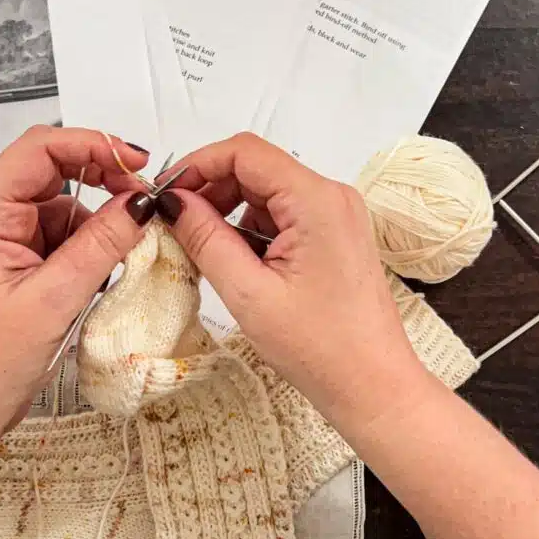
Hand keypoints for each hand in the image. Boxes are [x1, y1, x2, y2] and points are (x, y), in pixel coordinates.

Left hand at [0, 126, 154, 458]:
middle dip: (104, 183)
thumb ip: (101, 245)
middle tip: (144, 206)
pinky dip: (91, 253)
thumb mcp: (53, 300)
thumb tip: (141, 205)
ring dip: (100, 227)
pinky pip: (65, 242)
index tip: (135, 163)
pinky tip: (102, 279)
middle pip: (56, 174)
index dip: (92, 145)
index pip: (41, 149)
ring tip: (123, 259)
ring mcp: (8, 243)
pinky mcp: (21, 267)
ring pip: (67, 210)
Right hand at [154, 133, 430, 424]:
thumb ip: (205, 238)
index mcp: (316, 200)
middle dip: (210, 190)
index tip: (164, 193)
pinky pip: (282, 215)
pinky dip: (251, 230)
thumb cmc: (319, 347)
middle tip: (176, 225)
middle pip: (256, 168)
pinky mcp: (334, 235)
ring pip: (266, 192)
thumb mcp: (248, 293)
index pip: (244, 152)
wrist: (374, 387)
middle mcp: (331, 196)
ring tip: (204, 252)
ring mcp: (336, 214)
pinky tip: (236, 263)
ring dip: (229, 212)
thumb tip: (171, 201)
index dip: (198, 164)